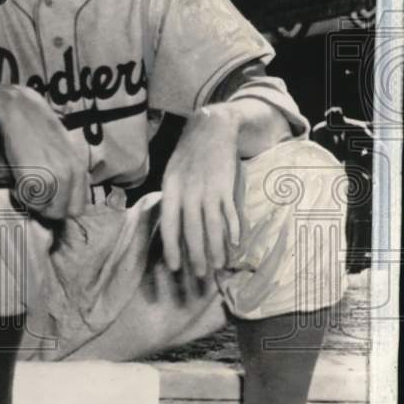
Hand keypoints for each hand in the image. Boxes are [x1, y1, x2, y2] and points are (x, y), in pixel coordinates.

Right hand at [0, 85, 87, 220]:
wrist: (18, 112)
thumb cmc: (34, 129)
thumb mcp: (61, 151)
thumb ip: (66, 172)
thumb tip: (60, 198)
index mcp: (80, 168)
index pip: (78, 207)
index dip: (60, 207)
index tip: (45, 198)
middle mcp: (72, 174)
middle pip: (65, 213)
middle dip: (47, 209)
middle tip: (32, 194)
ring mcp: (57, 178)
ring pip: (48, 211)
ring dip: (33, 203)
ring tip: (23, 184)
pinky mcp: (39, 179)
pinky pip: (32, 203)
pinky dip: (21, 196)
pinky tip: (16, 180)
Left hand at [160, 105, 241, 277]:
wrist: (211, 128)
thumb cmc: (189, 155)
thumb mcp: (171, 174)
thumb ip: (173, 199)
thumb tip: (173, 227)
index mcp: (170, 189)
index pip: (168, 225)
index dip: (172, 247)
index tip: (175, 267)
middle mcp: (188, 191)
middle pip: (191, 230)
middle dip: (196, 255)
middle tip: (201, 275)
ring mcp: (208, 189)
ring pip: (212, 225)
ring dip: (216, 248)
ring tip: (219, 266)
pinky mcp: (226, 186)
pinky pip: (230, 213)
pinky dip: (233, 229)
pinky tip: (235, 244)